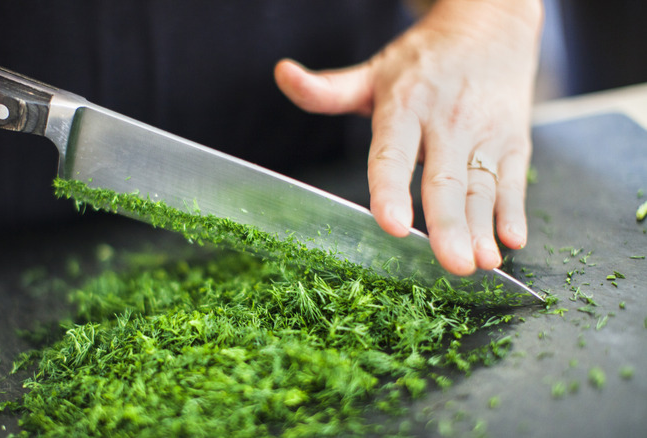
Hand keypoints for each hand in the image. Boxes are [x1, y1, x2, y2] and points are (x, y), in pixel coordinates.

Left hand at [274, 0, 541, 275]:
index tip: (390, 223)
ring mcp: (484, 134)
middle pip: (444, 181)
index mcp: (405, 109)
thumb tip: (282, 74)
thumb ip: (328, 90)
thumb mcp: (373, 73)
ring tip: (481, 262)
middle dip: (449, 225)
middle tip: (452, 263)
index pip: (393, 155)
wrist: (490, 24)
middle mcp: (446, 123)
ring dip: (482, 227)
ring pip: (481, 188)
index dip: (391, 190)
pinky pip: (514, 181)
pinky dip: (514, 211)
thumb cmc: (423, 61)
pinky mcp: (514, 142)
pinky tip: (512, 240)